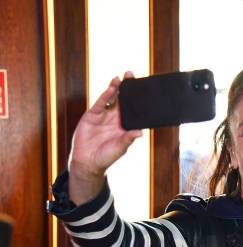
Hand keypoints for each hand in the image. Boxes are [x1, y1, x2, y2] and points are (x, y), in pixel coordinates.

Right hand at [68, 71, 142, 203]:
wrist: (87, 162)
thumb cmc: (106, 157)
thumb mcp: (120, 148)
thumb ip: (128, 139)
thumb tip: (140, 132)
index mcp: (124, 125)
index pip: (133, 110)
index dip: (137, 100)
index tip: (143, 89)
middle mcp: (115, 119)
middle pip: (123, 101)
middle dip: (127, 89)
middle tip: (132, 75)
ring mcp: (103, 116)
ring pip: (111, 99)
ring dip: (116, 89)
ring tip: (122, 78)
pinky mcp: (92, 116)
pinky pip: (100, 104)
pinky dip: (105, 96)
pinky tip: (111, 88)